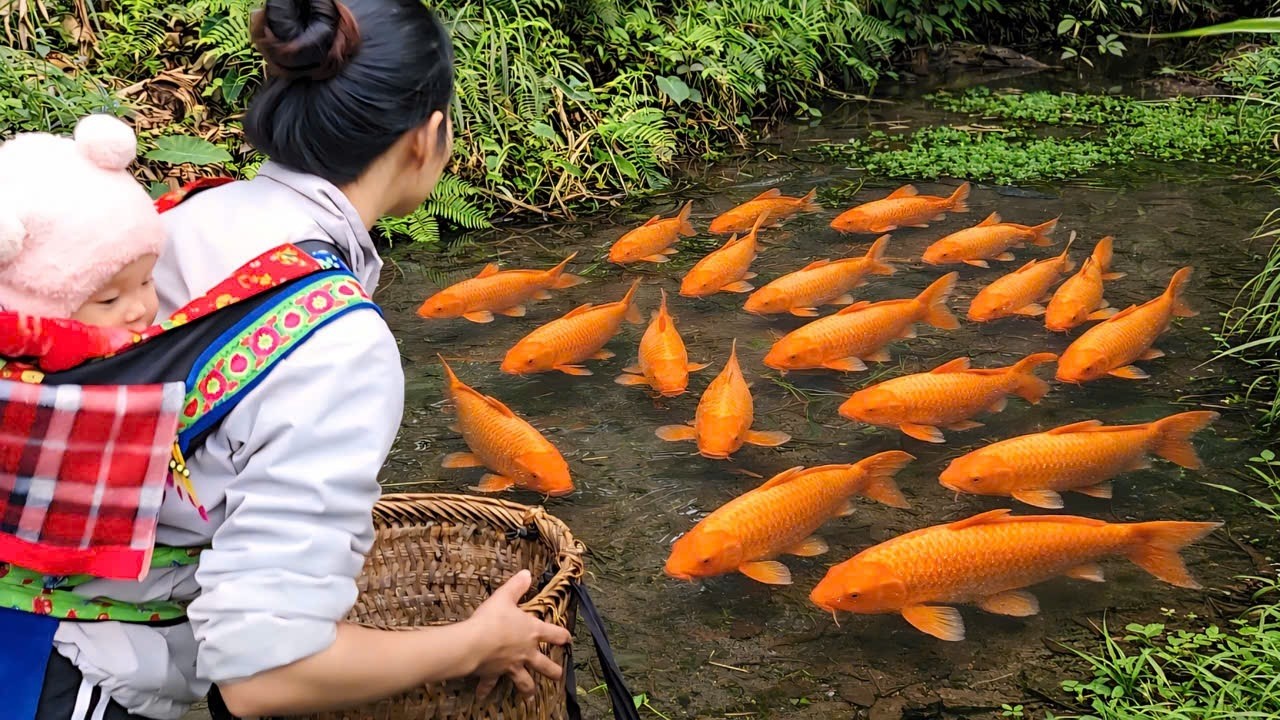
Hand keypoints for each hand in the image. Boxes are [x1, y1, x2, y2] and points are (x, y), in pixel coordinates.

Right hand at [466, 569, 572, 699]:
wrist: (475, 643)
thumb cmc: (493, 619)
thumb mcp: (504, 597)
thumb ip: (516, 586)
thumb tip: (527, 573)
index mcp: (532, 631)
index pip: (554, 634)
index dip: (563, 636)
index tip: (569, 640)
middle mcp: (526, 652)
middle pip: (545, 665)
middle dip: (553, 671)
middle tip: (558, 675)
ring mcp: (512, 666)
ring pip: (525, 681)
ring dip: (528, 689)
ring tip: (531, 696)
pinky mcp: (495, 674)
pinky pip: (491, 684)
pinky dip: (486, 690)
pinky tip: (482, 697)